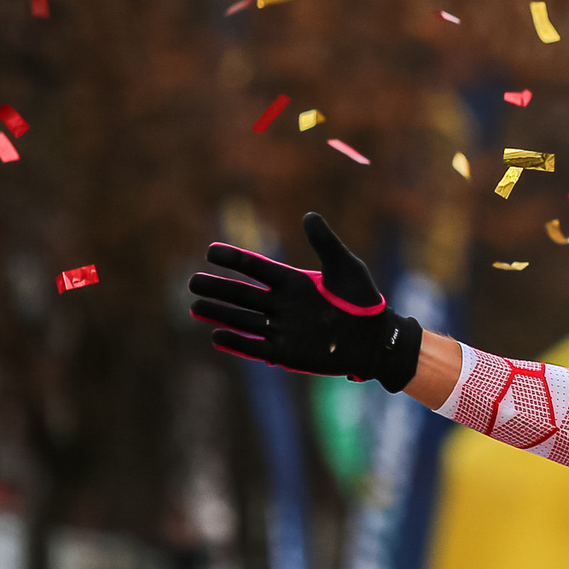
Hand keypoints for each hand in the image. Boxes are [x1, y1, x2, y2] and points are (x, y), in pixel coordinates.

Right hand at [189, 212, 422, 391]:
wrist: (376, 340)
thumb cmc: (364, 302)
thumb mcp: (346, 267)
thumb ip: (326, 243)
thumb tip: (308, 215)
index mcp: (293, 283)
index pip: (257, 269)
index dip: (235, 260)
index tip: (211, 251)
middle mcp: (282, 305)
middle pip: (243, 295)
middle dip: (219, 288)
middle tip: (193, 281)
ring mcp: (282, 329)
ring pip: (244, 320)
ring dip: (220, 314)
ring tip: (195, 308)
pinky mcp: (286, 353)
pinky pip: (256, 347)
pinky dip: (237, 343)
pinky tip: (216, 336)